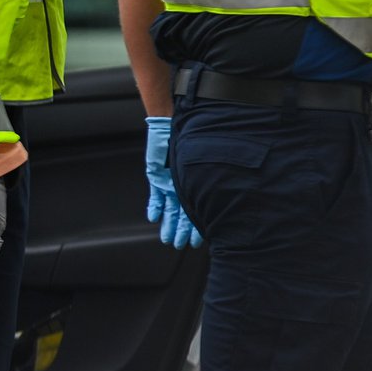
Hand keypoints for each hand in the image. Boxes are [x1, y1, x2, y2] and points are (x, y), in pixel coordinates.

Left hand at [145, 116, 202, 248]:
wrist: (173, 125)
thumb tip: (218, 204)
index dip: (197, 228)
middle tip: (179, 245)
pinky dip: (154, 207)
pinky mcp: (155, 176)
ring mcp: (169, 182)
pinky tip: (154, 218)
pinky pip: (154, 195)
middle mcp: (183, 186)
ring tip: (168, 239)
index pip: (197, 212)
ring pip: (169, 209)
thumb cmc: (193, 142)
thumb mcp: (200, 166)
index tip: (197, 243)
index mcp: (196, 185)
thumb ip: (205, 182)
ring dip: (168, 224)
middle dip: (180, 231)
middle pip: (181, 214)